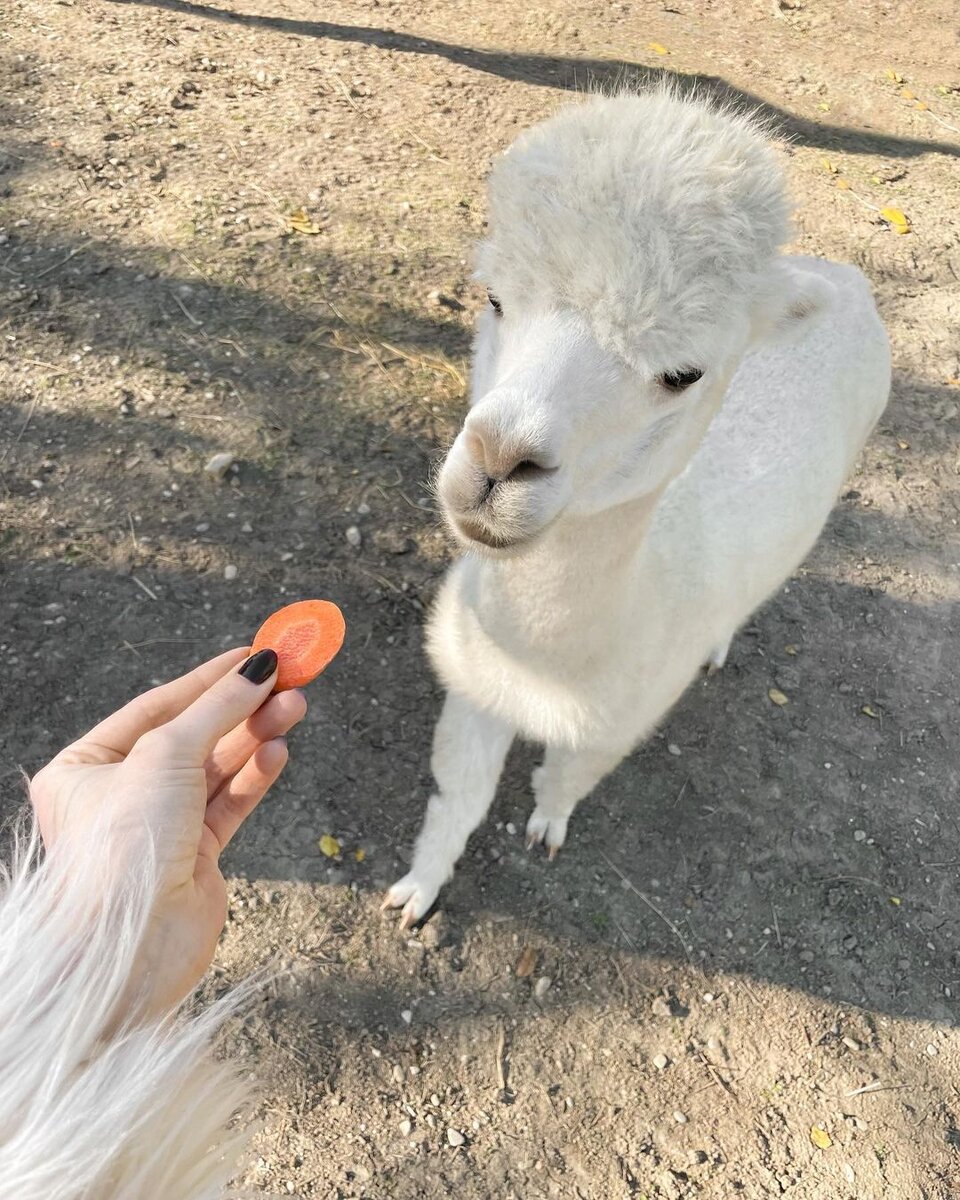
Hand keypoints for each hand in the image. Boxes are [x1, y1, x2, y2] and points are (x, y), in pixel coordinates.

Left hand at [30, 647, 305, 1017]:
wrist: (130, 946)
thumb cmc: (121, 846)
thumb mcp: (165, 754)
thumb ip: (217, 707)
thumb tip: (259, 667)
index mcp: (86, 767)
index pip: (156, 707)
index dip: (208, 679)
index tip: (254, 655)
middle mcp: (120, 795)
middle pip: (194, 736)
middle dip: (242, 708)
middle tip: (289, 680)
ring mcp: (160, 826)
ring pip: (217, 768)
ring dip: (256, 737)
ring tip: (295, 707)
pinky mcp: (194, 857)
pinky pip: (230, 803)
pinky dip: (255, 776)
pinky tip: (277, 752)